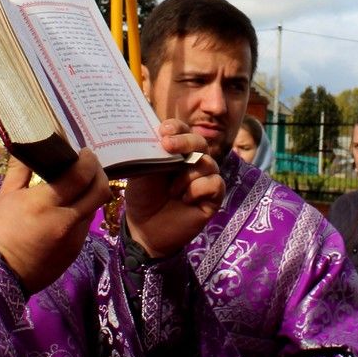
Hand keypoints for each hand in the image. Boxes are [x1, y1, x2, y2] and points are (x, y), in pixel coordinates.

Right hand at [0, 150, 111, 293]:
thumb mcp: (5, 197)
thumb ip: (21, 170)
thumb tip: (30, 146)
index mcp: (44, 204)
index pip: (80, 176)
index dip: (88, 160)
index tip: (85, 152)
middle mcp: (65, 221)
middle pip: (100, 191)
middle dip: (100, 174)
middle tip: (90, 166)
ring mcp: (73, 239)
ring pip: (94, 209)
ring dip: (91, 194)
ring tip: (79, 186)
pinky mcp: (74, 252)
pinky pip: (85, 226)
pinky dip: (81, 213)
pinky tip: (68, 209)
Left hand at [125, 119, 224, 258]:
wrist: (144, 229)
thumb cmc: (142, 197)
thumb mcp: (142, 171)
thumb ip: (152, 153)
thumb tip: (160, 136)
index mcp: (176, 151)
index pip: (183, 130)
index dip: (177, 127)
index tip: (164, 130)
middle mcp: (193, 161)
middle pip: (200, 142)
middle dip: (185, 141)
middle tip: (167, 145)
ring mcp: (204, 179)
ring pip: (208, 163)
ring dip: (187, 175)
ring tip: (171, 191)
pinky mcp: (213, 198)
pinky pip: (215, 183)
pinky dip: (199, 189)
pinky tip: (185, 200)